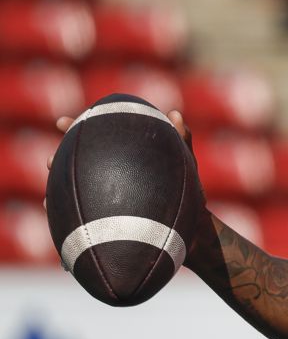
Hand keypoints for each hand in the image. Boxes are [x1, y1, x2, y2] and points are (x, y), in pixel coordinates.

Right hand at [45, 110, 206, 219]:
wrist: (190, 224)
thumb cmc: (188, 188)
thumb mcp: (185, 162)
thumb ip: (181, 138)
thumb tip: (175, 114)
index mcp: (123, 155)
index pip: (96, 135)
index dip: (77, 126)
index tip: (60, 121)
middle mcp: (110, 173)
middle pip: (76, 161)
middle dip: (58, 158)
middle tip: (49, 160)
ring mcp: (105, 196)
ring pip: (72, 187)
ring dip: (55, 189)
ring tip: (47, 195)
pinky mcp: (105, 218)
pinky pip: (80, 214)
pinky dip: (65, 214)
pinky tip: (54, 215)